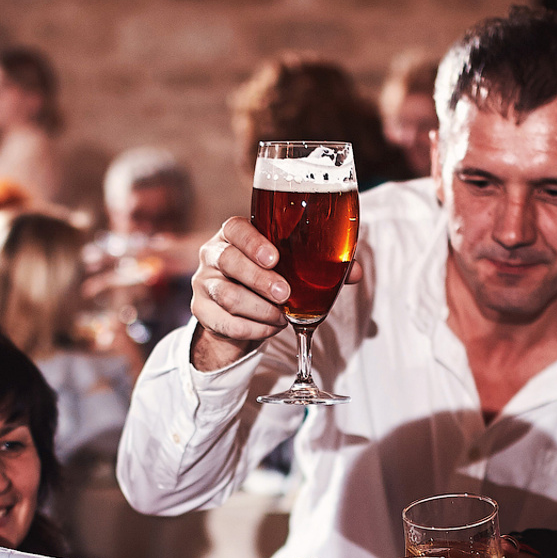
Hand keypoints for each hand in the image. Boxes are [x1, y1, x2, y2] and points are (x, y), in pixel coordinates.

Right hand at [188, 216, 361, 372]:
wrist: (237, 315)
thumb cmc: (266, 282)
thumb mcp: (290, 269)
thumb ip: (321, 267)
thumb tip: (356, 273)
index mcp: (234, 236)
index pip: (235, 228)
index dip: (253, 242)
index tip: (274, 258)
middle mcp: (213, 254)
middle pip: (230, 261)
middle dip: (260, 280)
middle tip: (285, 294)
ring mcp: (203, 282)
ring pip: (228, 295)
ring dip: (260, 309)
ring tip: (281, 316)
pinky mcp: (201, 311)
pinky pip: (225, 322)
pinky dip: (253, 328)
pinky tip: (269, 328)